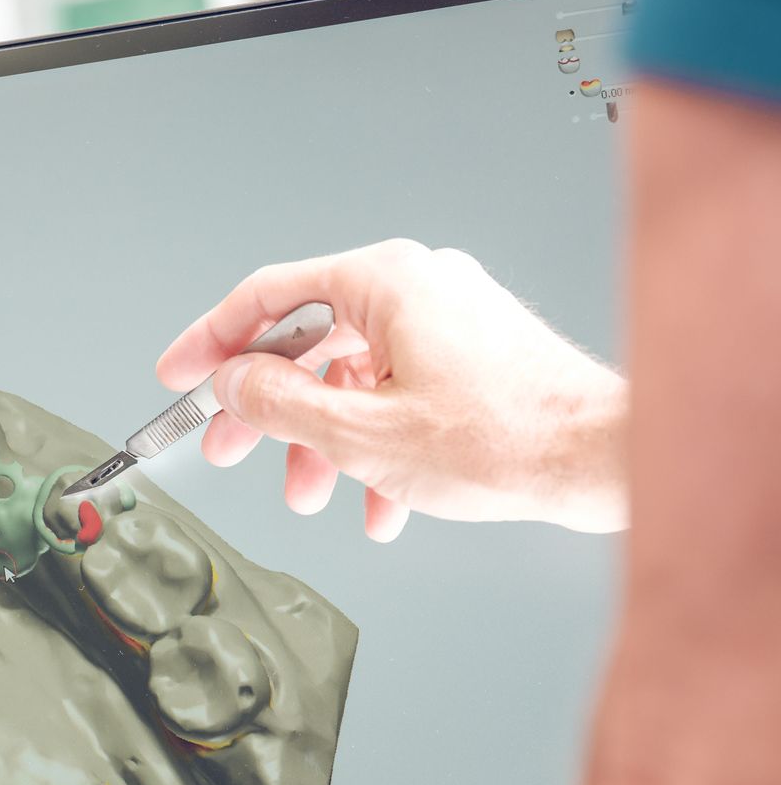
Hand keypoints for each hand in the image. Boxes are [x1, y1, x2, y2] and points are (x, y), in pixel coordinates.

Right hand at [156, 240, 628, 540]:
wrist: (605, 459)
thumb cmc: (506, 439)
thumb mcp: (359, 434)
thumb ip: (278, 404)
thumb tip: (232, 385)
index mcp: (385, 281)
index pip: (268, 297)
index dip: (210, 342)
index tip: (179, 376)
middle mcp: (417, 286)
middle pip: (309, 342)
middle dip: (268, 411)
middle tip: (228, 449)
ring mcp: (450, 319)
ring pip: (355, 377)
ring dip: (324, 442)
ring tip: (311, 494)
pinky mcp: (474, 354)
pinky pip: (399, 391)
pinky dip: (376, 444)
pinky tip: (378, 503)